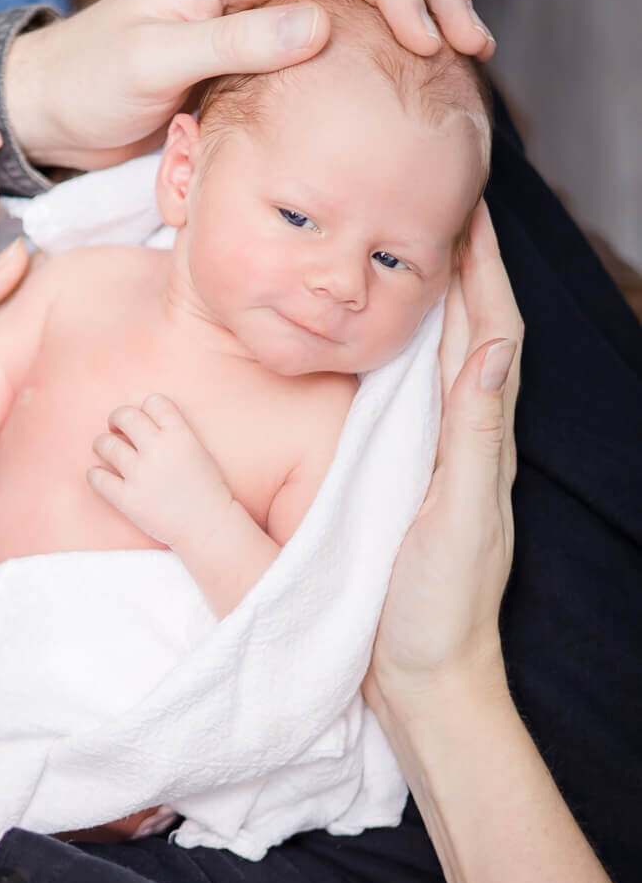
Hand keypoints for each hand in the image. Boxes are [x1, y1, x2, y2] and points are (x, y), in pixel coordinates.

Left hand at [4, 0, 495, 170]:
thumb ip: (231, 43)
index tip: (428, 40)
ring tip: (468, 56)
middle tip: (477, 41)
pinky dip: (388, 46)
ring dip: (420, 12)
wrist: (52, 109)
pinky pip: (343, 30)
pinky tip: (419, 80)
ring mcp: (264, 5)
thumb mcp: (150, 64)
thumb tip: (321, 24)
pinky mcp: (265, 44)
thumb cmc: (89, 84)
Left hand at [88, 393, 230, 546]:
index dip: (145, 408)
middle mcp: (158, 449)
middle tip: (114, 427)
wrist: (208, 526)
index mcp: (179, 435)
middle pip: (125, 416)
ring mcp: (140, 474)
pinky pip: (97, 478)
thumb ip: (175, 434)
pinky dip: (94, 474)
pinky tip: (99, 475)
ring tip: (104, 448)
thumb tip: (144, 425)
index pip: (154, 402)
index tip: (142, 418)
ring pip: (105, 444)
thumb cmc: (207, 490)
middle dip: (116, 418)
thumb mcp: (198, 451)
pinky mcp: (127, 498)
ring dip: (101, 444)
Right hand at [364, 203, 522, 716]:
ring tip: (415, 250)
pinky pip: (412, 397)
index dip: (483, 270)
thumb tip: (497, 347)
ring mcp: (437, 459)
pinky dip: (407, 352)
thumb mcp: (458, 518)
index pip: (492, 333)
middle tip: (439, 204)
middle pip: (471, 332)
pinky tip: (385, 343)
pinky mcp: (405, 479)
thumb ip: (472, 435)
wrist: (419, 679)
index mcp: (481, 440)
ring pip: (443, 359)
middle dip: (463, 266)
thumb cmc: (437, 608)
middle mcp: (465, 440)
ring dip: (438, 300)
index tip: (469, 209)